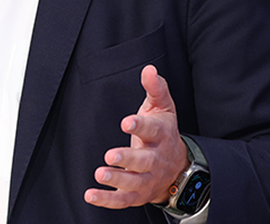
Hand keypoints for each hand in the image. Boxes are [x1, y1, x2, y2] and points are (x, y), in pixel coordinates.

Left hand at [84, 65, 188, 208]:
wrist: (178, 168)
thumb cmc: (162, 133)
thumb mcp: (162, 109)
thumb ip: (155, 89)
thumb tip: (149, 70)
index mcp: (161, 135)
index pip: (152, 130)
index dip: (140, 126)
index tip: (126, 122)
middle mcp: (155, 159)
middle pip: (144, 161)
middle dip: (128, 158)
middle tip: (111, 155)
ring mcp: (147, 179)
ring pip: (134, 182)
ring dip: (117, 179)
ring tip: (100, 173)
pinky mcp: (137, 194)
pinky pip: (122, 199)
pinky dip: (107, 199)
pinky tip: (90, 195)